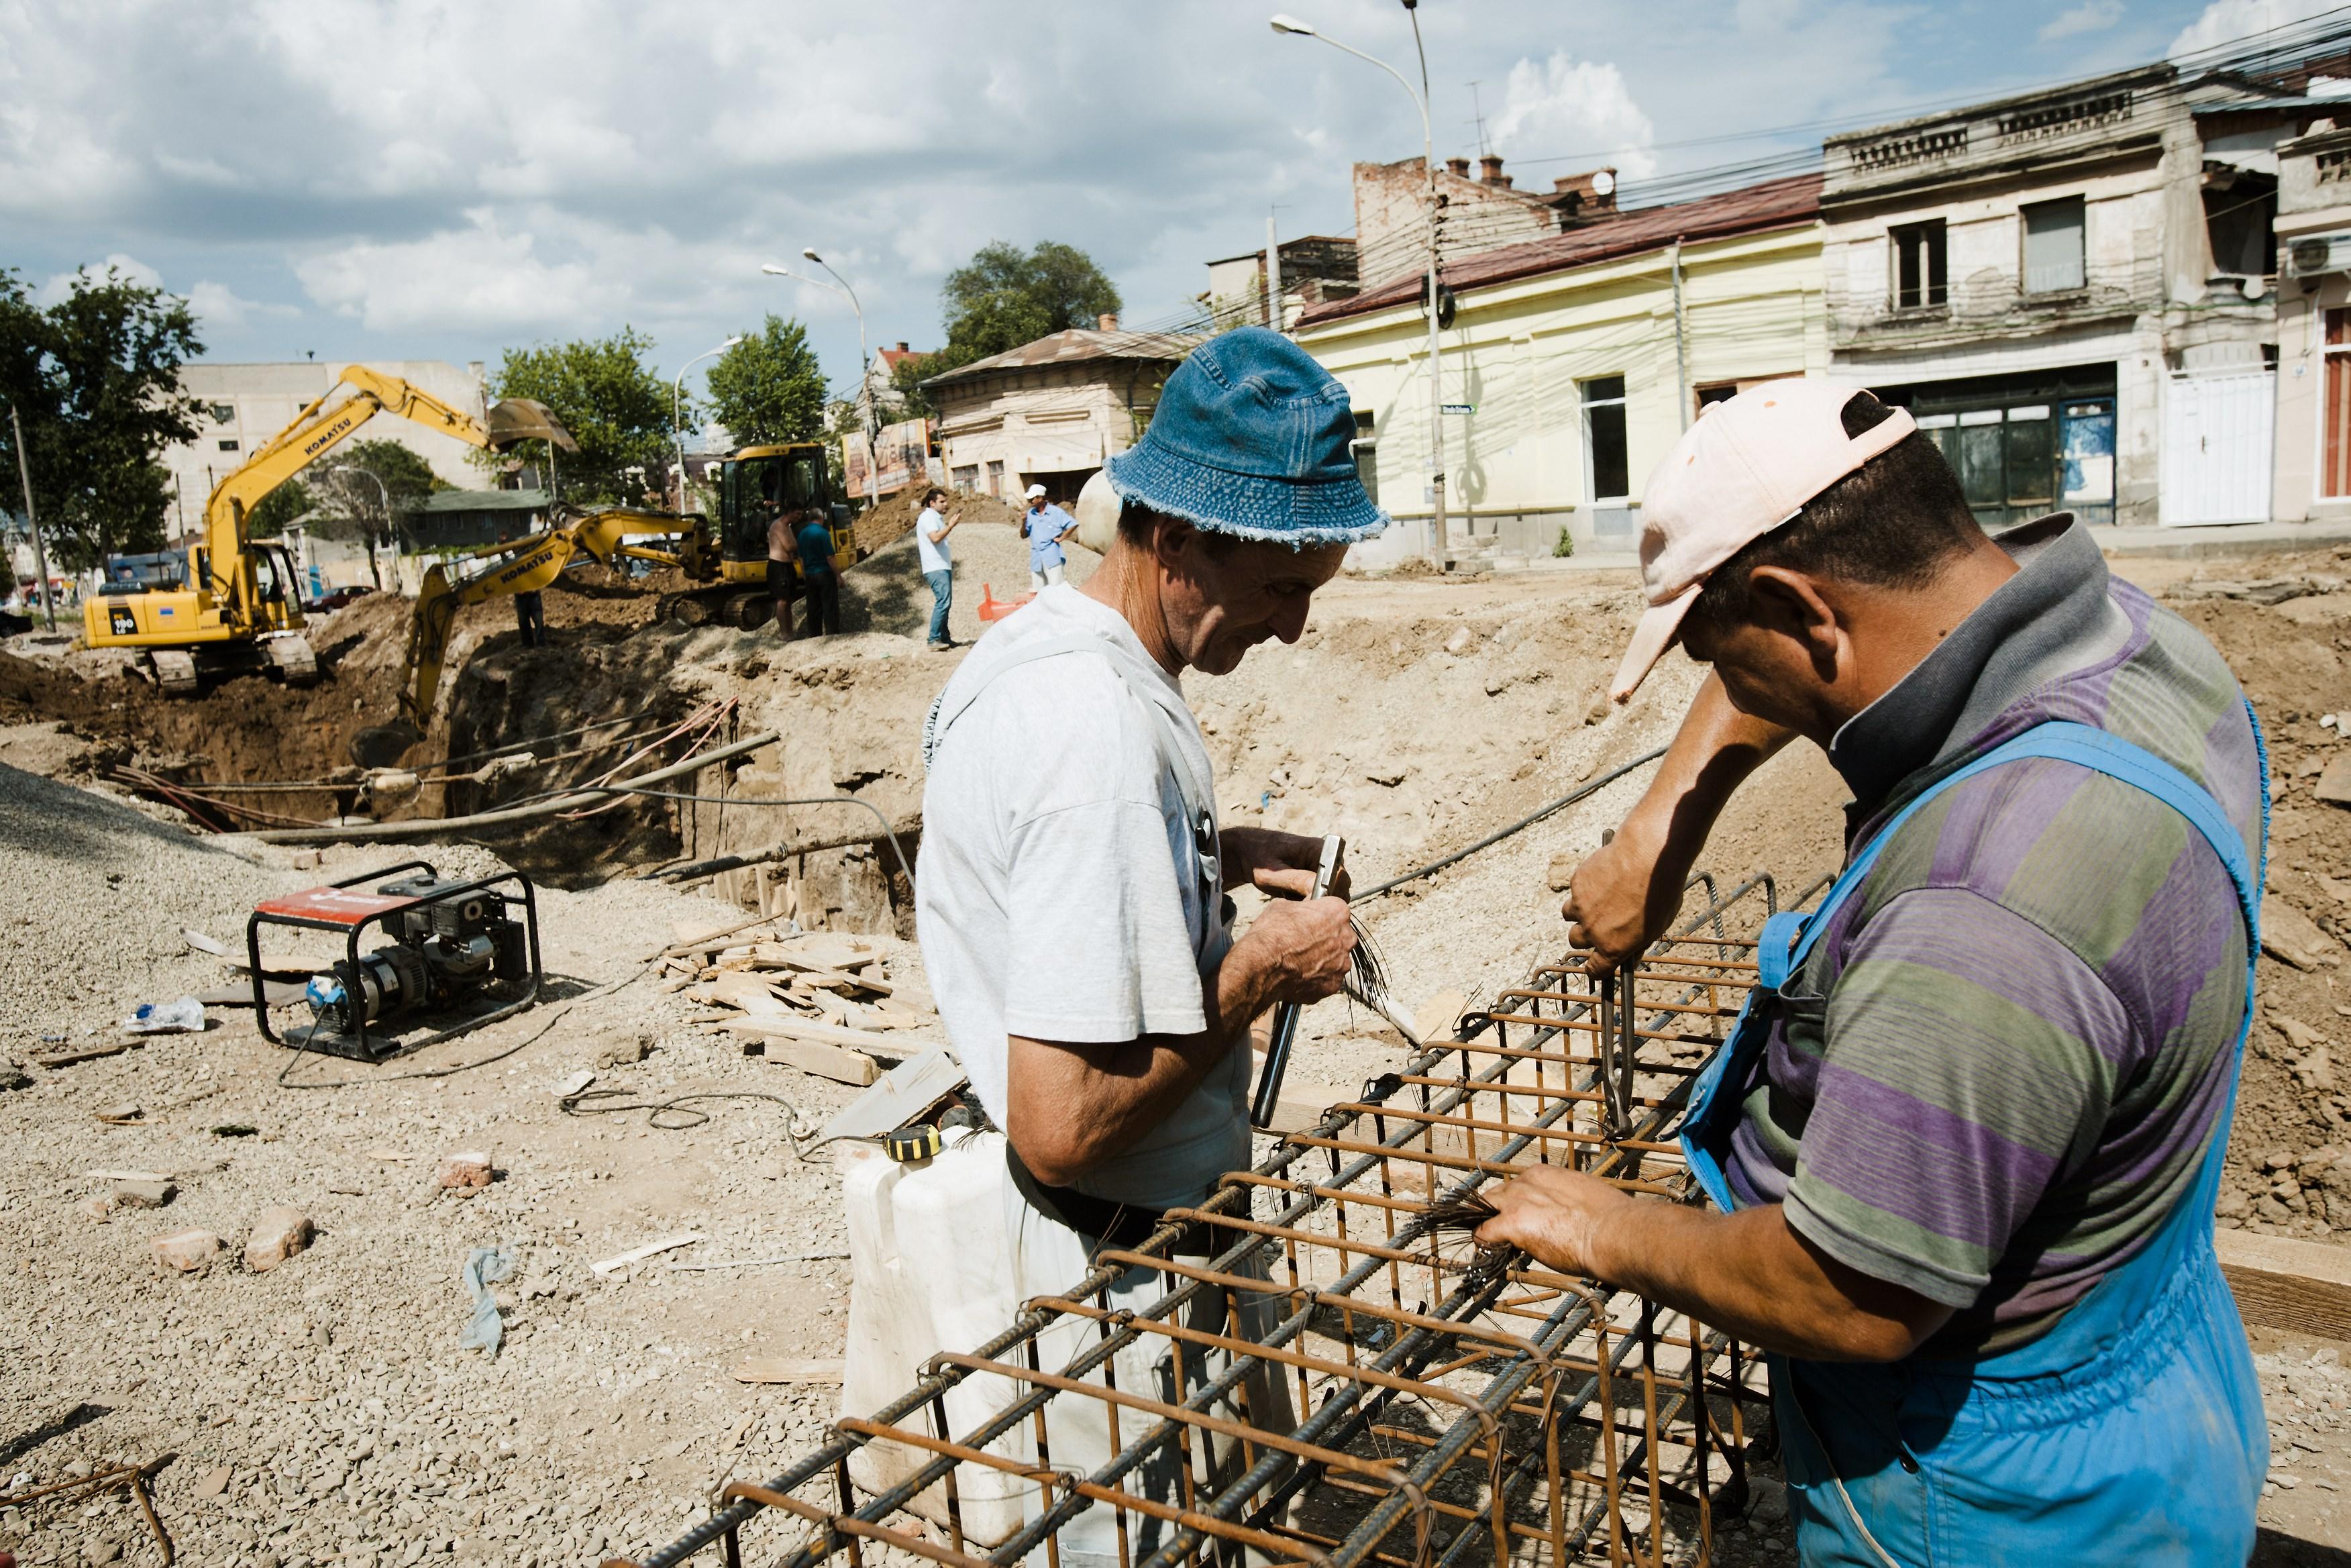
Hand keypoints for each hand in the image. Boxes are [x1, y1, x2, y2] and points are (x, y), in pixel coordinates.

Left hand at [1223, 826, 1351, 900]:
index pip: (1340, 875)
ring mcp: (1321, 871)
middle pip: (1339, 888)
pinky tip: (1290, 899)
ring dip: (1313, 904)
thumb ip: (1296, 880)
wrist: (1247, 855)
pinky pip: (1320, 899)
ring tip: (1290, 899)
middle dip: (1320, 901)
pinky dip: (1307, 904)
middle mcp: (1326, 859)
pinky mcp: (1314, 881)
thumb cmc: (1257, 858)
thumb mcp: (1273, 872)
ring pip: (1330, 896)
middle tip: (1296, 904)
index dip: (1330, 893)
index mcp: (1320, 849)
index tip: (1310, 902)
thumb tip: (1319, 888)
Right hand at [1241, 895, 1356, 1005]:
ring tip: (1300, 961)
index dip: (1320, 915)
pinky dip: (1317, 978)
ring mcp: (1341, 964)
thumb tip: (1300, 911)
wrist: (1262, 966)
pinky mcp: (1333, 985)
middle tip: (1304, 942)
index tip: (1310, 920)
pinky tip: (1300, 975)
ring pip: (1335, 959)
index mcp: (1337, 912)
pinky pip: (1328, 979)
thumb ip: (1301, 908)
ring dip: (1322, 960)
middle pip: (1340, 936)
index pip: (1336, 910)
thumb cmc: (1272, 935)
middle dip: (1325, 939)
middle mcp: (1345, 938)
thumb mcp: (1282, 906)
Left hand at [1473, 1165, 1629, 1277]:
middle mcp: (1526, 1182)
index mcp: (1543, 1174)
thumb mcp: (1582, 1196)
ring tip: (1498, 1243)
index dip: (1517, 1204)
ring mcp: (1517, 1202)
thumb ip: (1562, 1199)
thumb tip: (1562, 1212)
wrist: (1613, 1233)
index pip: (1517, 1186)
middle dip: (1498, 1212)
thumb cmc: (1608, 1220)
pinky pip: (1484, 1232)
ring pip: (1486, 1210)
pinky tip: (1492, 1250)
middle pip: (1497, 1195)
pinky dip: (1484, 1242)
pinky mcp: (1512, 1224)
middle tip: (1507, 1233)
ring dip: (1490, 1225)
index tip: (1525, 1219)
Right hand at [1560, 815, 1686, 976]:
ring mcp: (1580, 906)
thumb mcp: (1658, 926)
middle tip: (1598, 923)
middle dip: (1584, 935)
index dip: (1595, 969)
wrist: (1647, 856)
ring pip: (1568, 914)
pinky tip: (1604, 878)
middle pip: (1575, 940)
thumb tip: (1632, 955)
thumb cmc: (1660, 891)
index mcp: (1612, 947)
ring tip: (1597, 899)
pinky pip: (1575, 890)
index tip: (1596, 964)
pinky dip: (1585, 888)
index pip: (1594, 969)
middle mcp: (1591, 930)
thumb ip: (1639, 944)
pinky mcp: (1577, 883)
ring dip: (1579, 911)